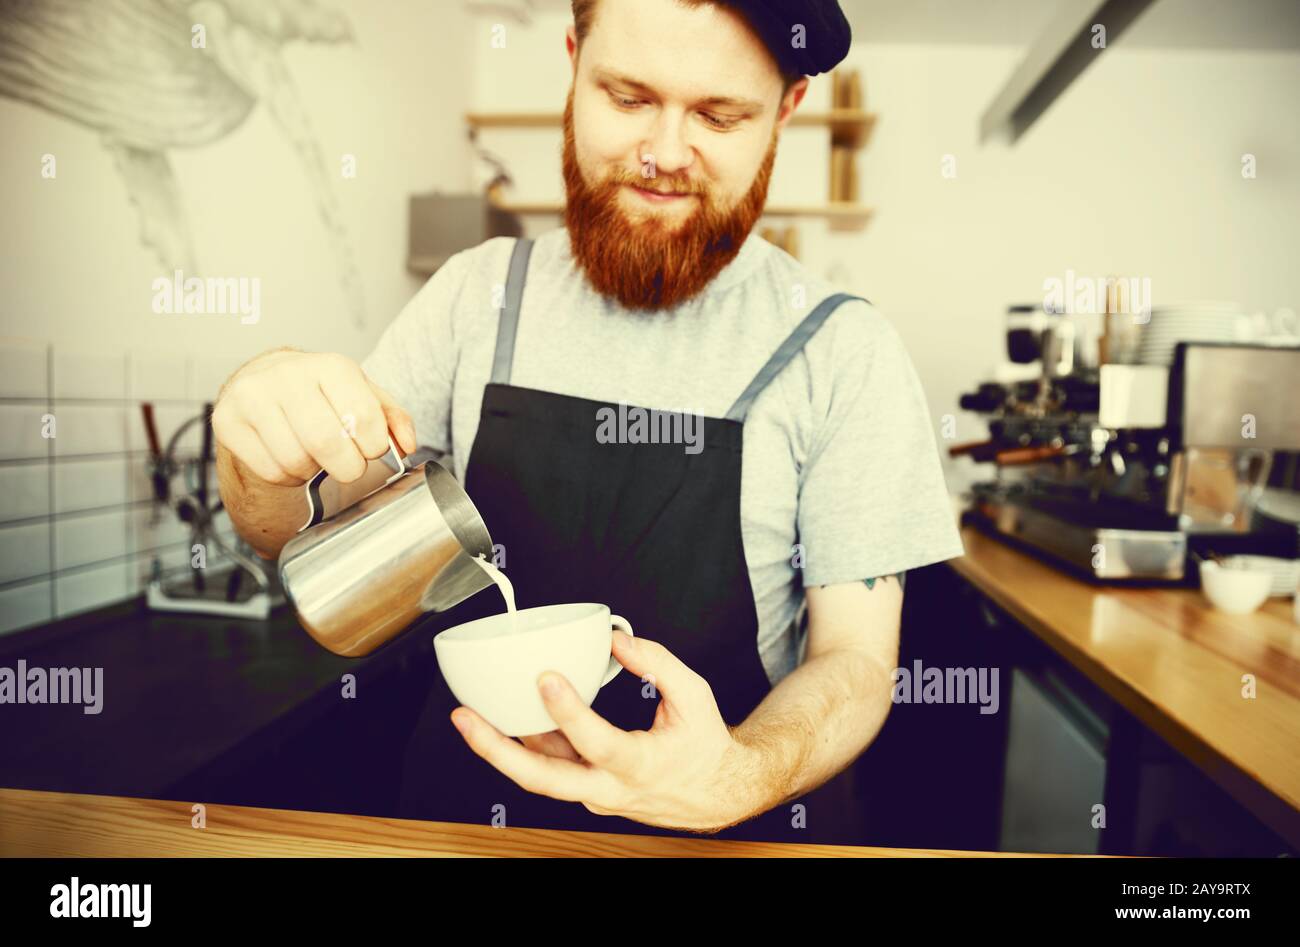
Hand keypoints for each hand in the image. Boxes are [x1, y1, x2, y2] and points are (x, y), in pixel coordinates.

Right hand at [212, 350, 415, 486]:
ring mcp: (252, 397)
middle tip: (348, 466)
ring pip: (295, 461)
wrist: (264, 382)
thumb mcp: (363, 395)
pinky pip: (270, 470)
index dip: (374, 447)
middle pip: (326, 443)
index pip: (362, 418)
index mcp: (330, 366)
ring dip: (314, 472)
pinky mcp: (228, 422)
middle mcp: (287, 375)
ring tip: (316, 457)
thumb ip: (392, 419)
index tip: (370, 449)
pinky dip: (288, 477)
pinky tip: (291, 459)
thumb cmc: (320, 392)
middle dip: (347, 467)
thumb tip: (407, 445)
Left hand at [451, 630, 764, 832]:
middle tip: (464, 718)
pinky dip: (524, 746)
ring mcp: (594, 794)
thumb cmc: (705, 745)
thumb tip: (616, 639)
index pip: (599, 743)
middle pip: (544, 779)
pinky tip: (503, 718)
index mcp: (642, 765)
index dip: (569, 713)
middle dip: (497, 750)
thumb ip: (657, 663)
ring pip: (539, 777)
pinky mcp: (586, 790)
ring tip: (467, 716)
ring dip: (500, 748)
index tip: (546, 678)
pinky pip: (549, 769)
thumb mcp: (695, 696)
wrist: (717, 794)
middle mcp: (610, 788)